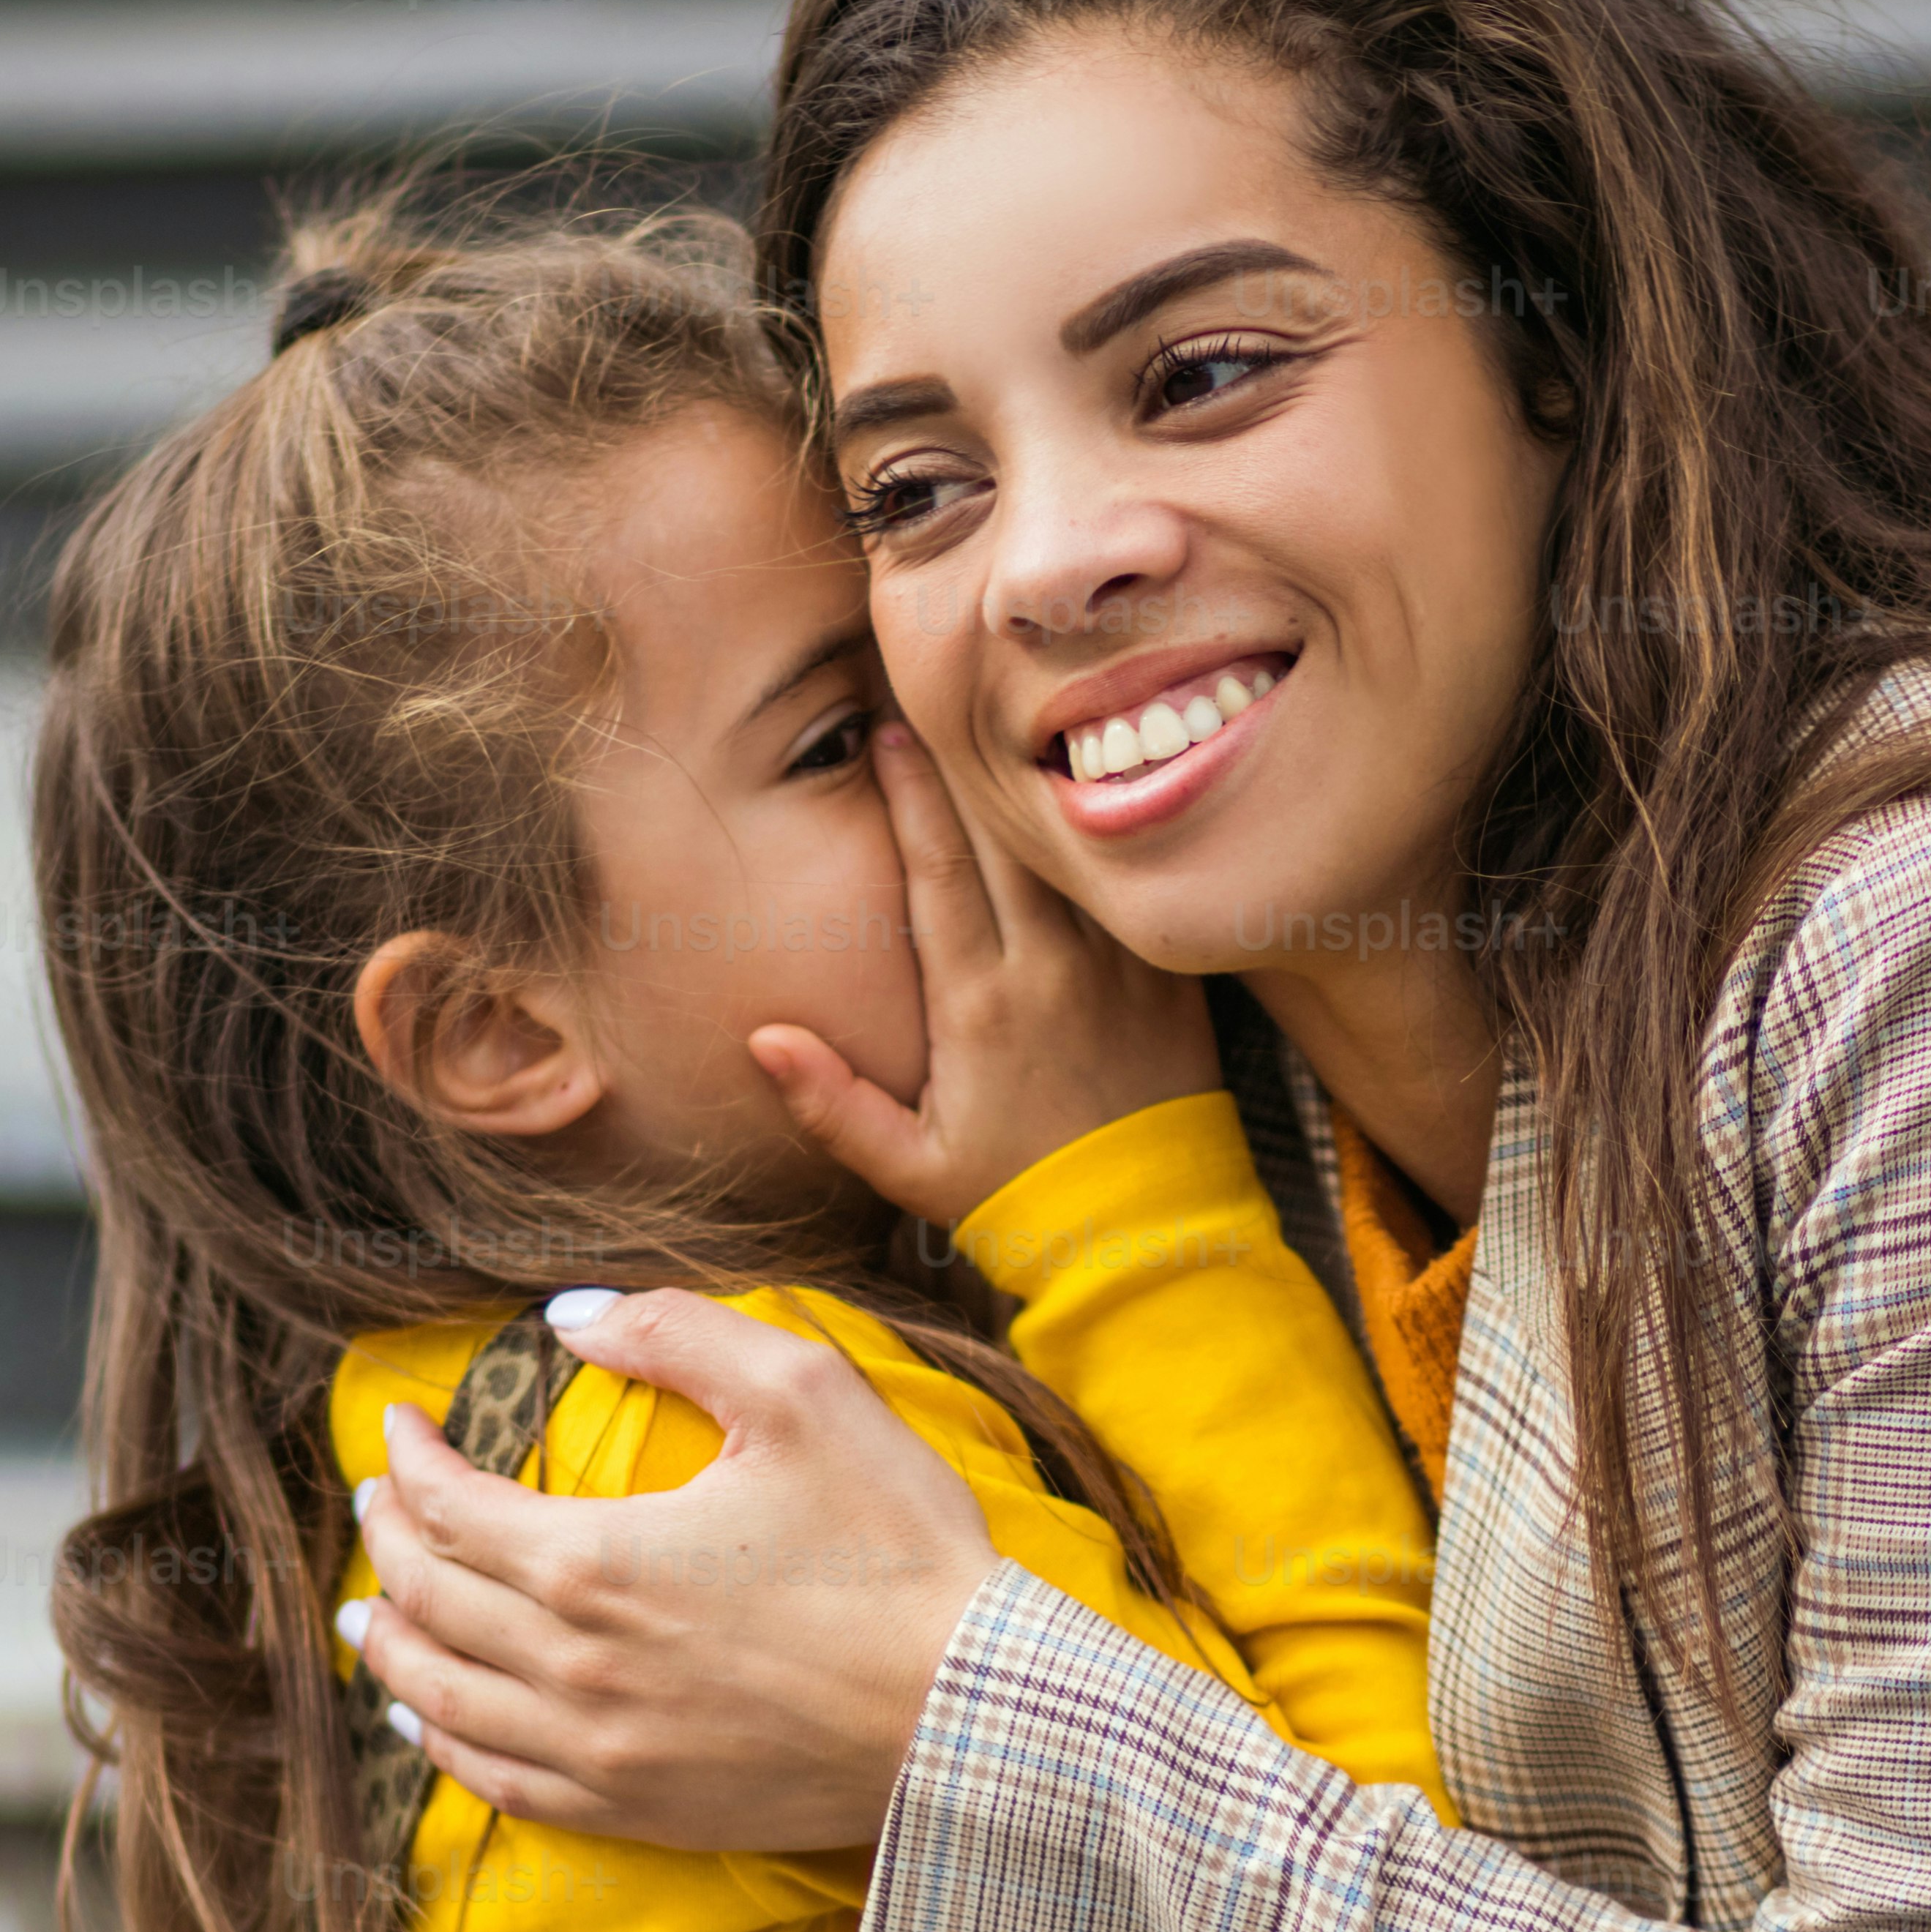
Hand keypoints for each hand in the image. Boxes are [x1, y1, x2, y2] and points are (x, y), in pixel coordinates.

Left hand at [344, 1288, 999, 1852]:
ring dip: (392, 1647)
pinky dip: (443, 1744)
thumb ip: (678, 1333)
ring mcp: (598, 1753)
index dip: (410, 1459)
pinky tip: (428, 1720)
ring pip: (443, 1699)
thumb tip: (572, 1317)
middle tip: (380, 1504)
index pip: (450, 1506)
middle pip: (430, 1599)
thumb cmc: (902, 1552)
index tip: (402, 1426)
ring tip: (368, 1616)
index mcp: (595, 1563)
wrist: (977, 1719)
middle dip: (390, 1542)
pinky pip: (498, 1783)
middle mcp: (572, 1668)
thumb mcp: (807, 1396)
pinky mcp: (637, 1811)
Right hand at [748, 721, 1220, 1233]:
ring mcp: (1117, 966)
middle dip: (966, 763)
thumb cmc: (1017, 1201)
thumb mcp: (911, 1169)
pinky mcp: (1168, 977)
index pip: (937, 870)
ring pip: (1069, 849)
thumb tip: (762, 1038)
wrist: (1148, 1238)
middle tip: (939, 694)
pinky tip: (1088, 794)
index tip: (886, 736)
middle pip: (1003, 837)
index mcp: (979, 1003)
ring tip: (1012, 725)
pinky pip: (1130, 887)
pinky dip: (1104, 837)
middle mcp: (1049, 967)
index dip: (910, 794)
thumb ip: (832, 1104)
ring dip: (1036, 786)